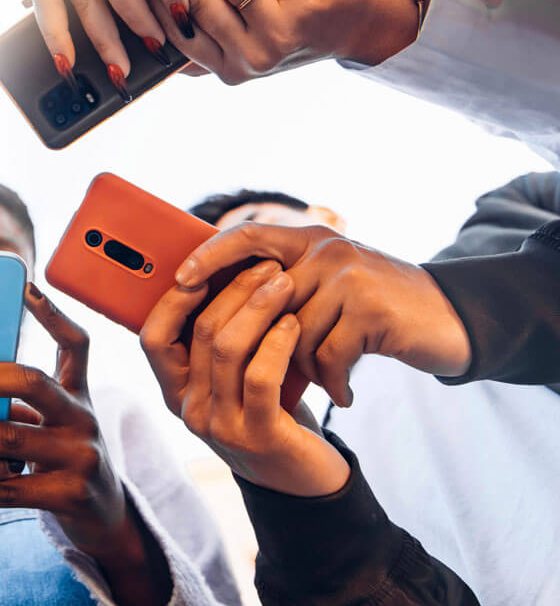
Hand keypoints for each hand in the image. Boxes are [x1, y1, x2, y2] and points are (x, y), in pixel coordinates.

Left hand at [0, 285, 171, 603]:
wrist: (106, 520)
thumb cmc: (62, 462)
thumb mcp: (56, 423)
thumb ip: (23, 401)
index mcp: (79, 394)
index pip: (76, 344)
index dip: (54, 314)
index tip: (27, 287)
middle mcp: (84, 418)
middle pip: (32, 382)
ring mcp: (82, 456)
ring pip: (9, 438)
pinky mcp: (71, 495)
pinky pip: (8, 487)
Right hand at [142, 262, 349, 495]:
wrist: (304, 478)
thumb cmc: (269, 412)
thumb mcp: (232, 379)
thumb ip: (217, 343)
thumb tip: (218, 272)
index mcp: (174, 391)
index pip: (152, 337)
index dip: (173, 299)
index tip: (205, 266)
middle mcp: (188, 410)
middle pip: (199, 332)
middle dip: (234, 289)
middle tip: (267, 265)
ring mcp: (219, 426)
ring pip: (227, 349)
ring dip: (258, 307)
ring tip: (285, 283)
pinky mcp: (257, 437)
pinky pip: (259, 377)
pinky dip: (277, 342)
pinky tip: (293, 323)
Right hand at [156, 0, 419, 83]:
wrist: (359, 26)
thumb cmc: (293, 30)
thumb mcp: (245, 49)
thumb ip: (205, 49)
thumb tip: (151, 33)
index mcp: (230, 71)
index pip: (179, 29)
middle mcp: (253, 57)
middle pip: (198, 2)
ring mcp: (281, 32)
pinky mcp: (308, 0)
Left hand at [174, 224, 470, 405]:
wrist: (448, 320)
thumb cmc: (373, 311)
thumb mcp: (327, 287)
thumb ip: (283, 288)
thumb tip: (214, 309)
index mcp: (308, 239)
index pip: (246, 235)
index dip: (210, 256)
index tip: (181, 281)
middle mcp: (326, 249)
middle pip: (264, 301)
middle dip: (263, 344)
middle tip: (267, 375)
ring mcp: (349, 276)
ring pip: (294, 334)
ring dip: (305, 368)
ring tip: (324, 381)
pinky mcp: (370, 308)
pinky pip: (327, 354)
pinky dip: (333, 381)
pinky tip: (343, 394)